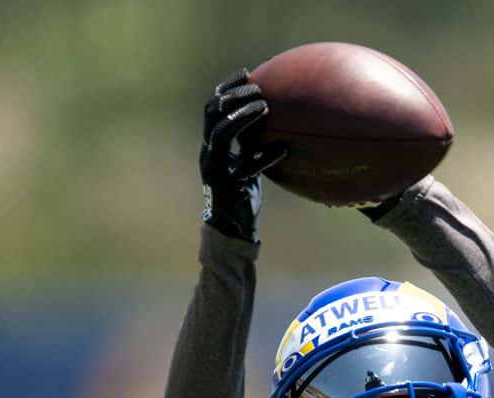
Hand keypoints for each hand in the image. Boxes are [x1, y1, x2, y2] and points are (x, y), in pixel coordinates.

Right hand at [199, 69, 286, 240]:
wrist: (231, 228)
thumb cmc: (243, 194)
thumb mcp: (247, 164)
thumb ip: (253, 145)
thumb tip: (280, 125)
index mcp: (211, 145)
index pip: (212, 107)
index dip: (227, 88)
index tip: (246, 74)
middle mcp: (208, 152)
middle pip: (212, 113)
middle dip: (233, 96)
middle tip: (258, 89)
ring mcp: (215, 168)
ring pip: (221, 134)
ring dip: (243, 116)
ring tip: (265, 107)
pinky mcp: (228, 185)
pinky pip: (247, 166)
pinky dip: (265, 156)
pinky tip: (284, 149)